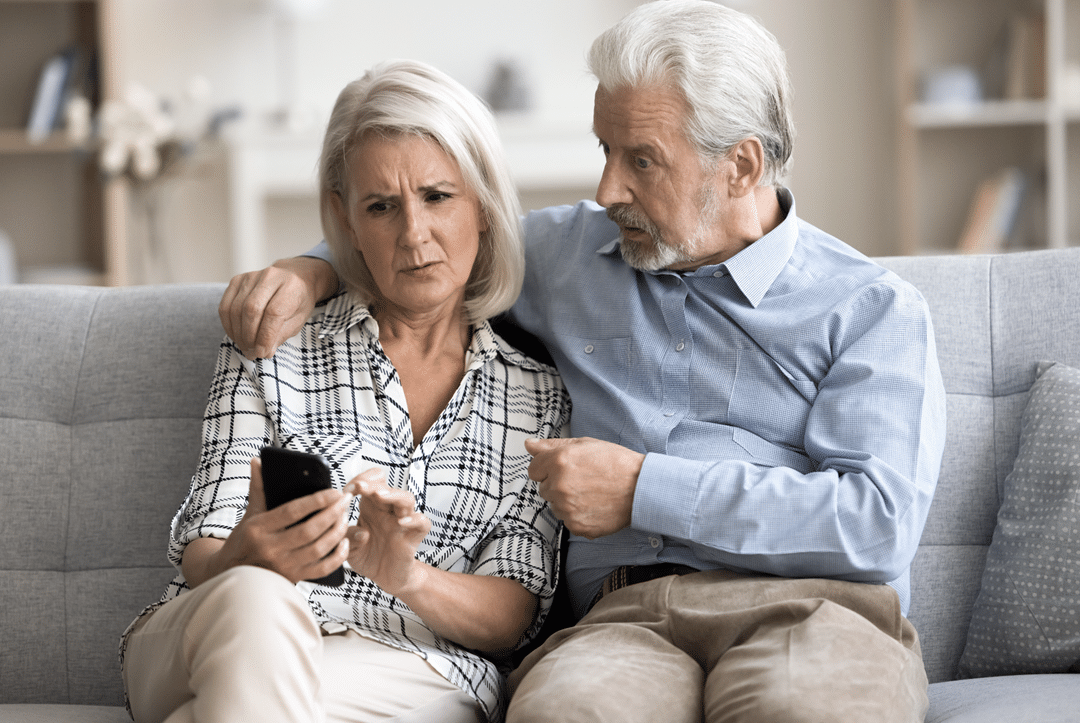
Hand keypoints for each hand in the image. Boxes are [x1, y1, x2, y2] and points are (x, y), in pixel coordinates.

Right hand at [198, 458, 351, 584]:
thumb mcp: (249, 515)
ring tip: (345, 517)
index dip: (316, 501)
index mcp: (258, 529)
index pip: (292, 512)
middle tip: (346, 501)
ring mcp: (282, 566)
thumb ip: (258, 488)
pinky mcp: (293, 579)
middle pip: (309, 530)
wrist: (234, 575)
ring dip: (337, 532)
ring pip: (318, 549)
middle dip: (332, 513)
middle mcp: (270, 549)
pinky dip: (337, 556)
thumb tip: (258, 461)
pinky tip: (344, 542)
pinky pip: (322, 569)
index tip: (334, 491)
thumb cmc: (244, 540)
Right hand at [218, 256, 336, 358]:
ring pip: (236, 309)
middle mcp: (270, 276)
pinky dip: (229, 325)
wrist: (294, 277)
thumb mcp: (298, 320)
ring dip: (238, 334)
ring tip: (246, 347)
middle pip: (252, 310)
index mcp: (291, 286)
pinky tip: (237, 335)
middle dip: (250, 337)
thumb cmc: (297, 301)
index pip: (274, 313)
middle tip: (252, 353)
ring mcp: (251, 276)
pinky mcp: (237, 280)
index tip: (262, 353)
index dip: (265, 337)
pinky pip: (225, 306)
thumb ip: (281, 335)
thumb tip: (264, 351)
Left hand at [344, 469, 431, 595]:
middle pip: (387, 487)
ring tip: (379, 496)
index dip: (360, 481)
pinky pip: (422, 522)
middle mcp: (387, 511)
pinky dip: (414, 519)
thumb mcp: (347, 547)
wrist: (385, 577)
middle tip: (359, 486)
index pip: (371, 482)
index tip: (346, 491)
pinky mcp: (413, 536)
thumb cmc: (368, 556)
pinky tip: (401, 522)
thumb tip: (353, 528)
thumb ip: (345, 536)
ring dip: (393, 494)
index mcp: (370, 507)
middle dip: (372, 483)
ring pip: (406, 498)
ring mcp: (402, 522)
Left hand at [525, 437, 644, 538]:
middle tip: (582, 480)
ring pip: (555, 506)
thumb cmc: (617, 464)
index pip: (533, 469)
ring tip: (590, 493)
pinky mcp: (577, 526)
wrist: (641, 488)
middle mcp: (559, 486)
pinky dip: (578, 516)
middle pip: (544, 488)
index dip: (548, 468)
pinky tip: (594, 505)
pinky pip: (568, 521)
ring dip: (567, 501)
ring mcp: (567, 509)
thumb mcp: (585, 444)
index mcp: (559, 462)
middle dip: (558, 484)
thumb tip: (530, 445)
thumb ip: (552, 445)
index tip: (562, 469)